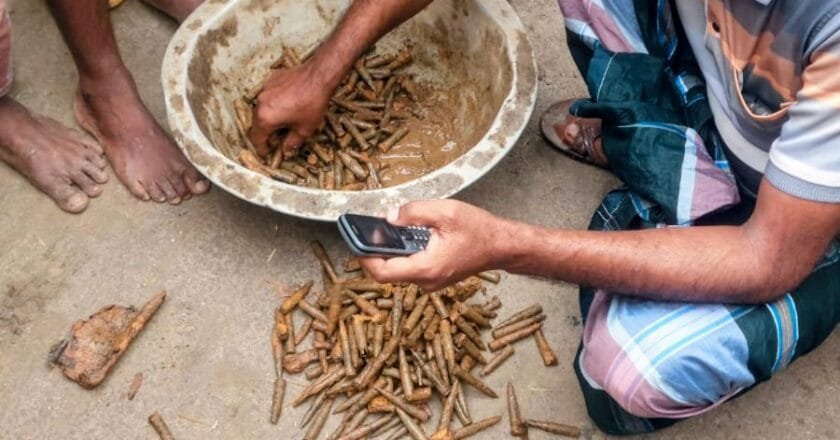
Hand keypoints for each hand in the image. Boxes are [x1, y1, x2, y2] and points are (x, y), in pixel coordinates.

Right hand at [248, 62, 332, 156]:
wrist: (318, 77)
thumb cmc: (312, 103)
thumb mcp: (304, 129)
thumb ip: (292, 143)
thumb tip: (286, 150)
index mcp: (265, 118)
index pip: (257, 139)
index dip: (262, 149)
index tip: (266, 154)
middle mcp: (260, 103)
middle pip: (257, 124)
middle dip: (266, 134)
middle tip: (276, 141)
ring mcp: (264, 90)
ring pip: (262, 109)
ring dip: (269, 118)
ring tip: (283, 123)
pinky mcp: (270, 81)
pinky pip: (268, 97)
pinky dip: (274, 104)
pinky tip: (287, 106)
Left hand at [359, 200, 506, 289]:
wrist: (502, 245)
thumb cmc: (479, 230)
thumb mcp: (445, 212)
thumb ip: (413, 212)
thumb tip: (389, 217)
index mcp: (427, 267)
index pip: (383, 272)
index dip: (364, 258)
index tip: (355, 243)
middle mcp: (427, 280)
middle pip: (389, 271)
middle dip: (377, 250)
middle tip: (370, 229)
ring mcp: (431, 281)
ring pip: (400, 268)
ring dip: (392, 249)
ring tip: (390, 227)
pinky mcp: (435, 276)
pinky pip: (412, 266)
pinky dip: (405, 251)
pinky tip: (409, 234)